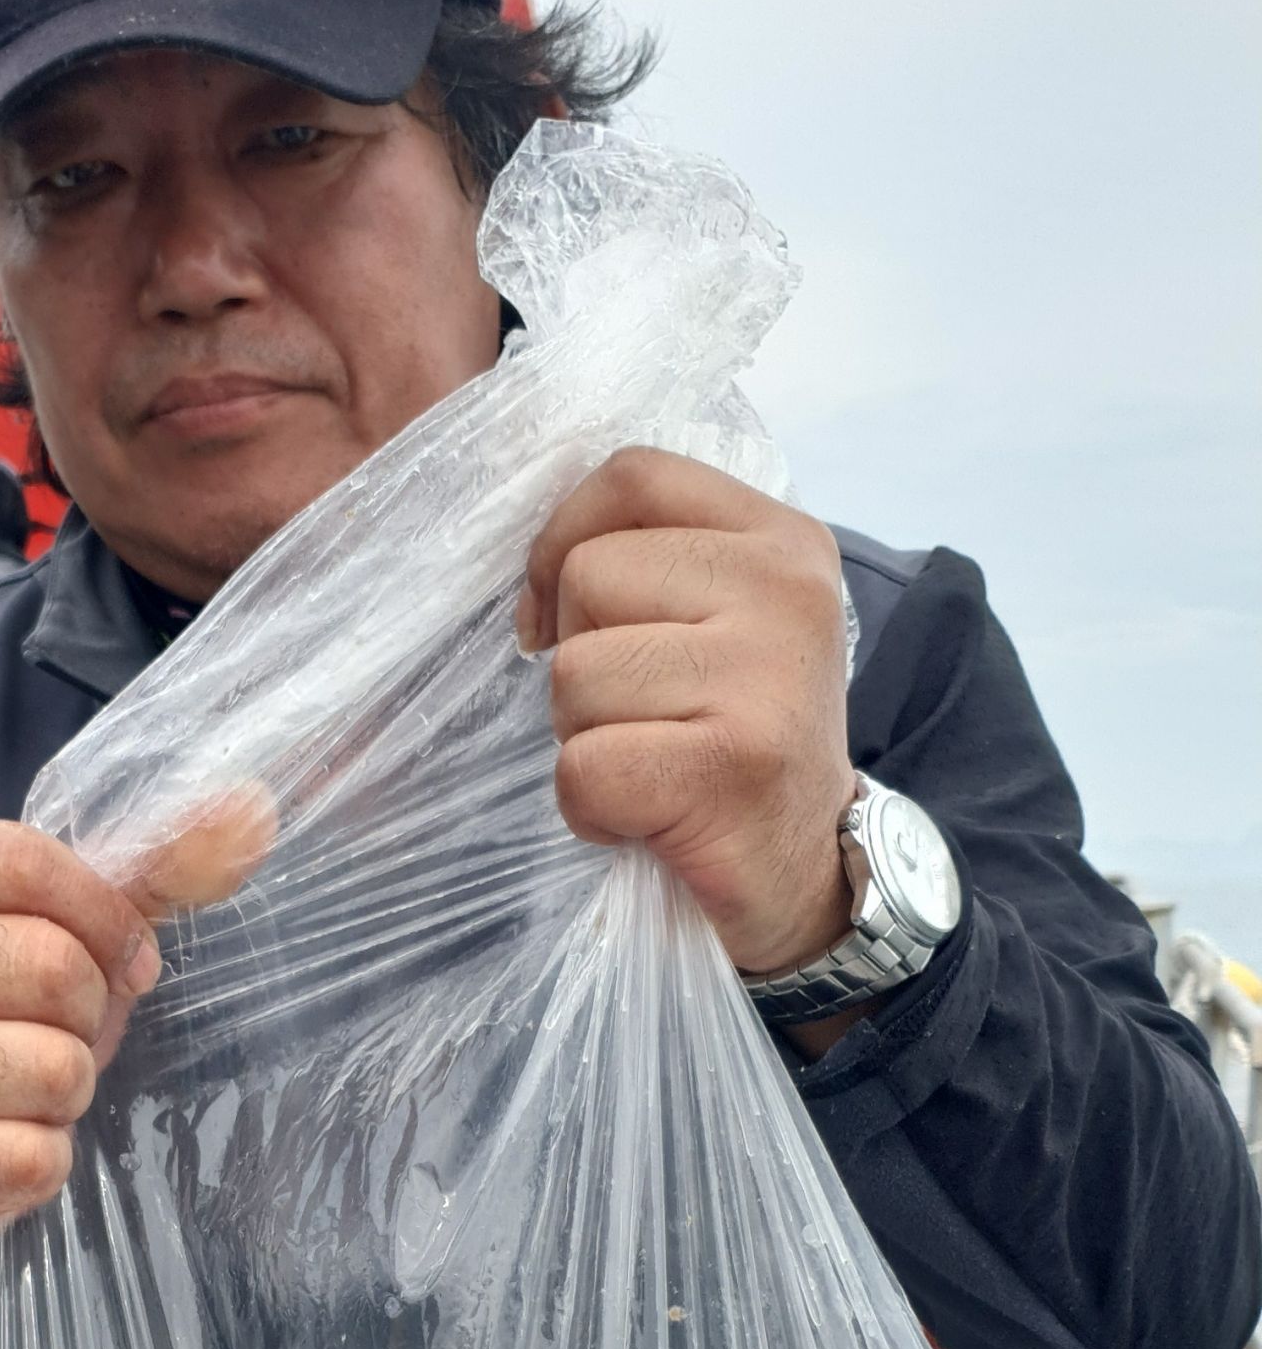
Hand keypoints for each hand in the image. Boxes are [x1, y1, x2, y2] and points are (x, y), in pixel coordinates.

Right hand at [0, 795, 274, 1246]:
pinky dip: (43, 1159)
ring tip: (26, 1088)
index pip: (27, 861)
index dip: (104, 918)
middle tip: (53, 1031)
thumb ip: (153, 870)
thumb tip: (252, 811)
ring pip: (51, 1066)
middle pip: (50, 966)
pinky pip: (30, 1155)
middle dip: (87, 1012)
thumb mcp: (63, 924)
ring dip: (68, 1087)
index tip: (118, 956)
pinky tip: (2, 1142)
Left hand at [518, 448, 856, 977]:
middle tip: (639, 713)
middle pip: (590, 573)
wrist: (812, 872)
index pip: (634, 476)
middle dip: (579, 655)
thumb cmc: (742, 738)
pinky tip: (647, 816)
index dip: (564, 538)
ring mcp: (765, 678)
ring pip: (575, 672)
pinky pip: (582, 767)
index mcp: (784, 540)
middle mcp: (786, 592)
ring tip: (650, 763)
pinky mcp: (729, 767)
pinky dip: (590, 808)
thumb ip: (659, 557)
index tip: (560, 613)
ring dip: (583, 735)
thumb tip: (536, 562)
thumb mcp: (729, 618)